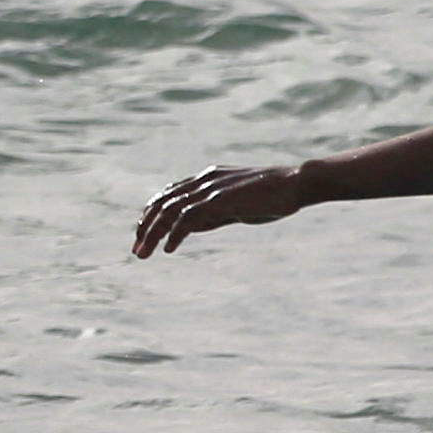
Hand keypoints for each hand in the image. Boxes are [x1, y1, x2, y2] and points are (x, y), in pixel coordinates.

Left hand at [131, 162, 311, 258]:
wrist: (295, 184)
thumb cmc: (271, 197)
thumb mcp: (235, 206)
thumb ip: (212, 215)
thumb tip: (190, 227)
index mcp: (206, 179)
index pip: (168, 194)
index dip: (151, 214)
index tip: (143, 235)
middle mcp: (203, 180)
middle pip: (162, 202)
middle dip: (145, 227)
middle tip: (136, 250)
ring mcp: (210, 188)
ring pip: (169, 210)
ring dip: (153, 233)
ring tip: (143, 254)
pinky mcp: (219, 199)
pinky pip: (188, 218)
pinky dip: (175, 234)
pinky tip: (169, 249)